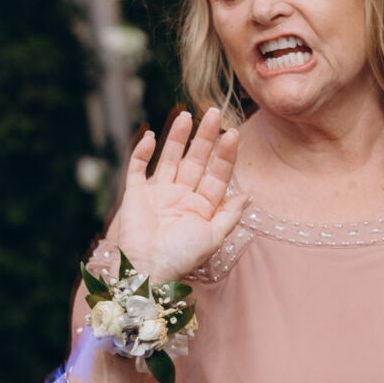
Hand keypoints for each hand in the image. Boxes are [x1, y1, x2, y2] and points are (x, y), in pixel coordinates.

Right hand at [111, 108, 247, 283]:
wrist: (149, 269)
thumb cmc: (183, 257)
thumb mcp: (214, 237)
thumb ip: (230, 215)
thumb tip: (248, 194)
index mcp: (201, 206)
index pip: (216, 174)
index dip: (224, 154)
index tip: (232, 134)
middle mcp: (181, 196)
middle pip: (195, 160)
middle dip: (204, 138)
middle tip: (214, 113)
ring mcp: (158, 193)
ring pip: (169, 158)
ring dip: (177, 137)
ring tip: (187, 115)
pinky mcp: (135, 194)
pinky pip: (137, 168)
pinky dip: (143, 152)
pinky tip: (153, 136)